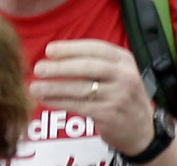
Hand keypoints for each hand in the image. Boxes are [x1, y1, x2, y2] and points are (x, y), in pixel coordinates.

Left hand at [32, 41, 157, 158]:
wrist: (141, 127)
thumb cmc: (124, 96)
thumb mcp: (120, 74)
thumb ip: (98, 65)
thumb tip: (61, 58)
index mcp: (125, 60)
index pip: (96, 48)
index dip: (71, 48)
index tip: (50, 49)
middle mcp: (124, 75)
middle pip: (88, 67)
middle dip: (60, 67)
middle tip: (38, 68)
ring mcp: (117, 95)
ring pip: (80, 88)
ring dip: (54, 87)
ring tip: (34, 87)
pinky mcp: (108, 113)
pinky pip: (78, 105)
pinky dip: (59, 102)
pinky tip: (46, 100)